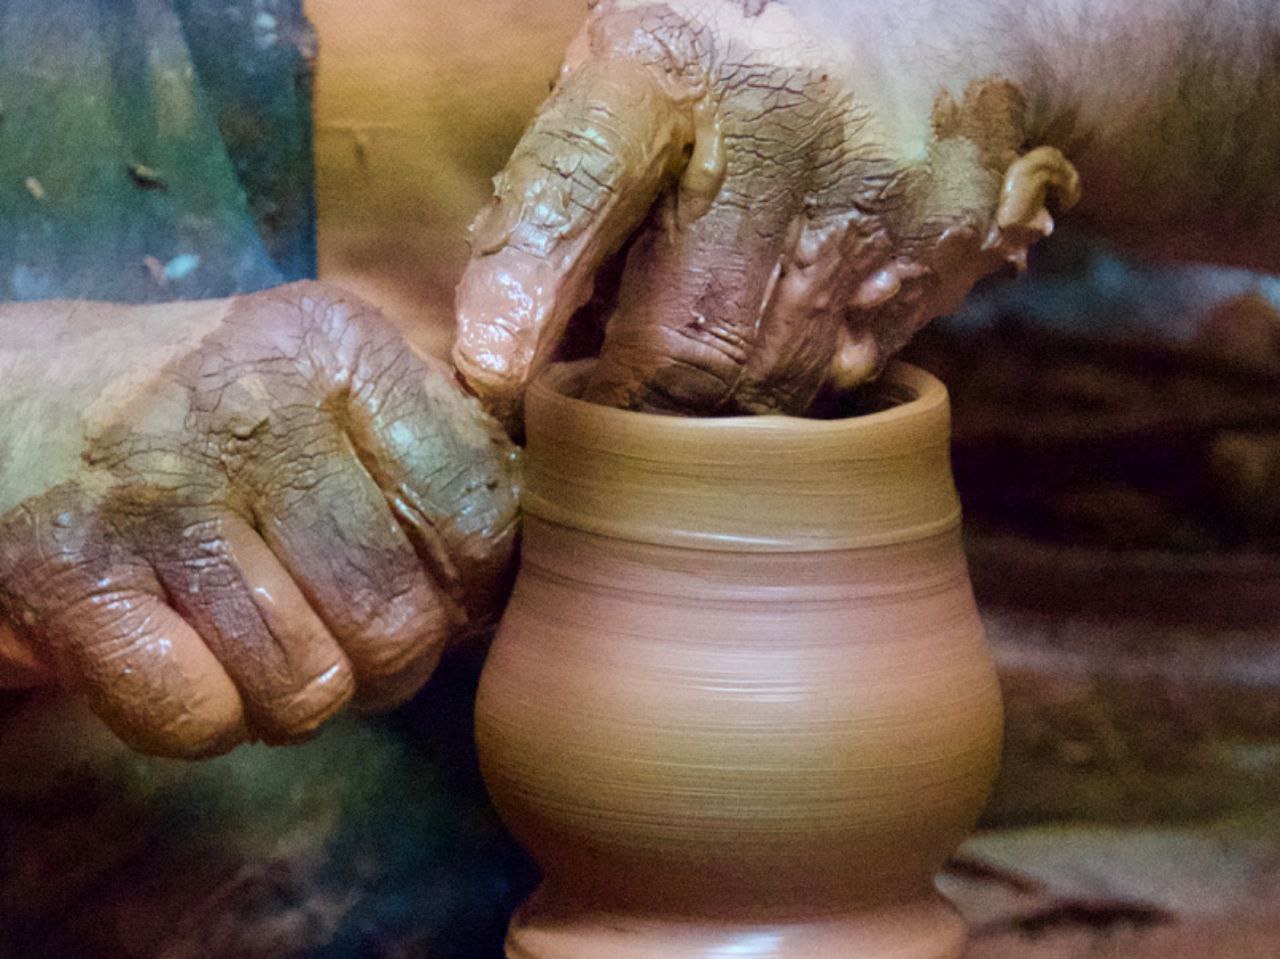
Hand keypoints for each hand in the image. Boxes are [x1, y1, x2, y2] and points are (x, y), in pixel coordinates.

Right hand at [0, 283, 518, 757]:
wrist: (4, 406)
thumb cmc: (197, 414)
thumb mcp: (319, 383)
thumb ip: (425, 454)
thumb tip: (511, 575)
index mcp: (341, 348)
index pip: (479, 521)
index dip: (465, 589)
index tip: (422, 587)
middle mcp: (256, 407)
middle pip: (397, 623)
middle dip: (375, 662)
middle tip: (323, 625)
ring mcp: (158, 491)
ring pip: (305, 689)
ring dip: (283, 696)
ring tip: (245, 633)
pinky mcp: (69, 578)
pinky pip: (198, 720)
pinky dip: (197, 720)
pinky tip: (176, 655)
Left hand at [454, 0, 1080, 420]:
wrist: (942, 16)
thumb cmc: (744, 57)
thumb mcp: (639, 77)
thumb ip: (576, 195)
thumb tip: (525, 339)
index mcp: (671, 65)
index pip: (579, 184)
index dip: (526, 286)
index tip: (488, 374)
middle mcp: (783, 127)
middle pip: (690, 340)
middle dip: (634, 398)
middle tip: (609, 393)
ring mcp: (877, 201)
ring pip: (772, 381)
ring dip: (715, 397)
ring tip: (701, 340)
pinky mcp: (945, 257)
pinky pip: (846, 372)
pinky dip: (795, 373)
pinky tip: (787, 313)